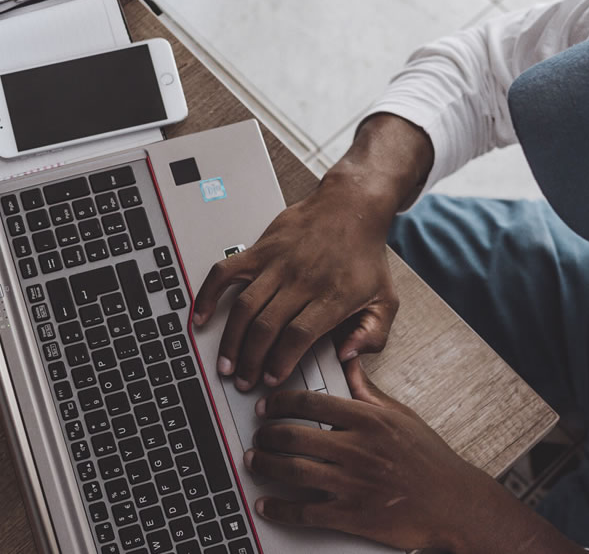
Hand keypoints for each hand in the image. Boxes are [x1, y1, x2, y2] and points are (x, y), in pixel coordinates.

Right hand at [193, 114, 431, 391]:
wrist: (352, 207)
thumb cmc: (365, 256)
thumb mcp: (386, 300)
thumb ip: (372, 334)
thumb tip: (349, 356)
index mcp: (332, 296)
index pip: (299, 335)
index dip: (281, 361)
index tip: (271, 380)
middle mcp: (302, 280)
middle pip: (267, 327)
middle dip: (252, 360)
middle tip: (245, 381)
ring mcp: (278, 263)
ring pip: (245, 307)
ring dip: (232, 339)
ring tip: (227, 364)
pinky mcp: (260, 250)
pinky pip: (226, 272)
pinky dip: (209, 295)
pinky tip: (202, 318)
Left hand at [245, 360, 584, 552]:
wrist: (454, 503)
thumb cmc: (430, 460)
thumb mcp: (401, 416)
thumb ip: (368, 391)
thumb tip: (348, 362)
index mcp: (368, 420)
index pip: (310, 403)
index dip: (279, 403)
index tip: (267, 406)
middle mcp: (357, 449)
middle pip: (293, 436)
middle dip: (266, 435)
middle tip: (258, 435)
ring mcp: (353, 484)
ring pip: (292, 472)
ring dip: (265, 466)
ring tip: (255, 462)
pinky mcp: (352, 516)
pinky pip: (304, 512)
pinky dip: (279, 508)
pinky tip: (268, 504)